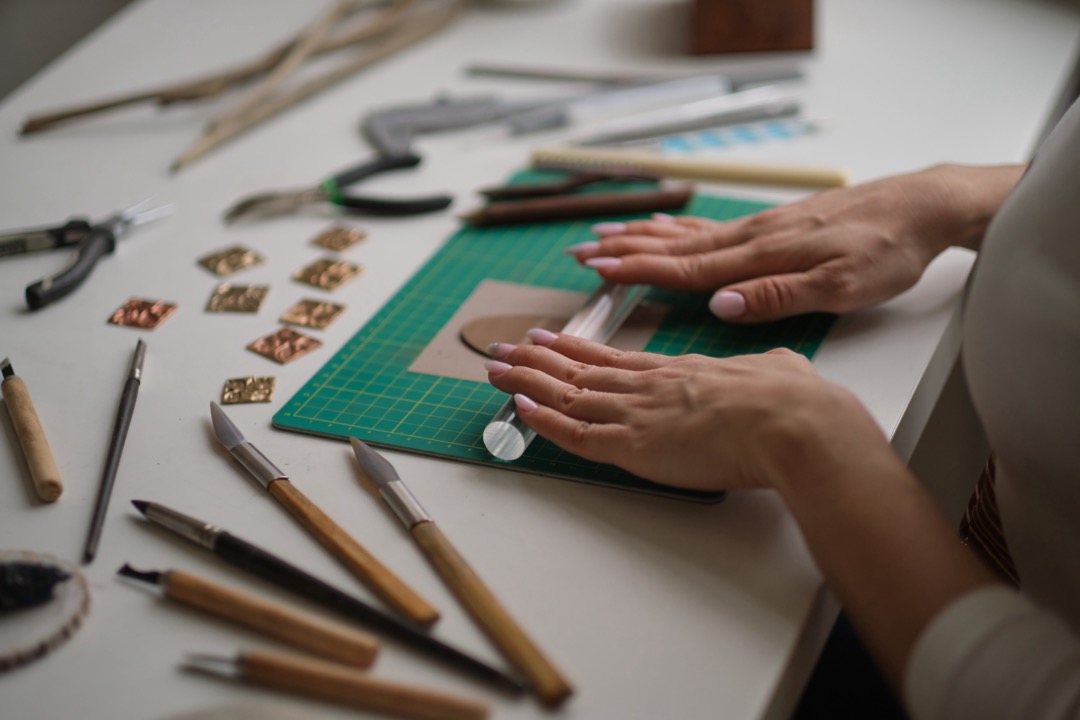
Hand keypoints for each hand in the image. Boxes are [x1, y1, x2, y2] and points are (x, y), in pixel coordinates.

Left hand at [485, 330, 882, 492]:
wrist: (790, 422)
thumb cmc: (790, 401)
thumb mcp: (778, 369)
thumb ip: (766, 368)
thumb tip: (777, 367)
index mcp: (680, 371)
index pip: (614, 359)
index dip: (576, 350)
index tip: (550, 339)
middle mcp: (650, 386)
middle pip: (580, 371)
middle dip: (537, 360)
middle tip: (504, 349)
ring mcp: (638, 413)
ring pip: (567, 396)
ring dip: (526, 381)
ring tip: (495, 368)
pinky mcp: (633, 446)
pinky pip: (575, 434)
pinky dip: (543, 421)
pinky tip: (518, 407)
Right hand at [565, 164, 1022, 322]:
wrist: (922, 207)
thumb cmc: (887, 250)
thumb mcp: (843, 286)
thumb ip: (778, 296)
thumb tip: (722, 304)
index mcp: (762, 257)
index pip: (686, 268)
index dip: (639, 272)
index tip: (598, 271)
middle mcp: (752, 238)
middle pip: (674, 246)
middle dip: (625, 250)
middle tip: (581, 251)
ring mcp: (761, 228)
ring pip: (688, 232)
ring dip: (643, 236)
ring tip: (607, 235)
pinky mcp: (774, 224)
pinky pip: (711, 225)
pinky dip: (679, 224)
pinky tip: (667, 223)